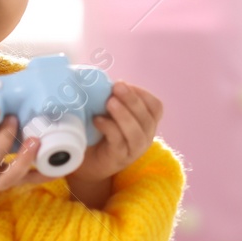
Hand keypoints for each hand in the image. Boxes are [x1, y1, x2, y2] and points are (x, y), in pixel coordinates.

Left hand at [66, 80, 163, 200]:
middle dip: (132, 99)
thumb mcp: (107, 112)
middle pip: (147, 117)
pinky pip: (119, 142)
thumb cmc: (98, 133)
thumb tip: (102, 78)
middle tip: (117, 87)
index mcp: (146, 123)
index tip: (123, 85)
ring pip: (136, 132)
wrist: (86, 163)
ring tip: (110, 102)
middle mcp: (145, 137)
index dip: (141, 94)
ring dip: (124, 115)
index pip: (155, 107)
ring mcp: (133, 150)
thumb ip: (111, 97)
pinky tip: (97, 120)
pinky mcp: (119, 158)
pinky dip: (109, 128)